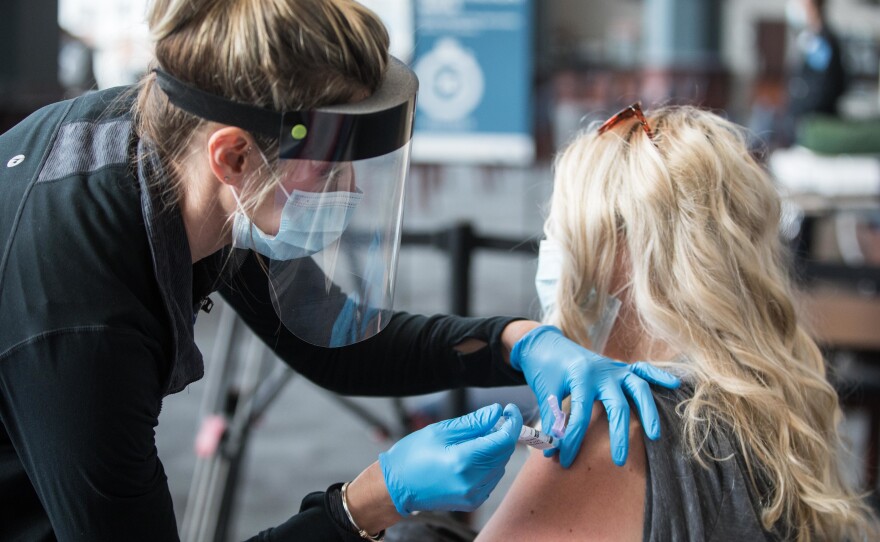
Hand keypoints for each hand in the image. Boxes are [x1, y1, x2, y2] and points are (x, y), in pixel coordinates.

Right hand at [379, 403, 522, 515]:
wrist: (396, 486)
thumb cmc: (413, 455)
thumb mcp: (441, 431)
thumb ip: (473, 422)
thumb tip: (496, 412)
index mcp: (463, 461)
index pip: (503, 440)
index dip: (511, 422)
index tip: (510, 410)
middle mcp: (472, 481)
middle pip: (504, 453)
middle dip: (502, 434)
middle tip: (489, 422)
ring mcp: (473, 495)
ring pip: (500, 466)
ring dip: (494, 450)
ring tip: (473, 441)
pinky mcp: (472, 502)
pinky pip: (492, 479)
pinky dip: (488, 465)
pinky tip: (471, 458)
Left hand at [510, 325, 678, 467]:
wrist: (546, 343)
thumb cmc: (544, 370)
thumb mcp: (545, 393)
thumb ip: (551, 421)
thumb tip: (552, 451)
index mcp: (580, 377)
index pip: (579, 415)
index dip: (572, 440)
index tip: (565, 461)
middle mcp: (602, 372)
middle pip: (616, 406)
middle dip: (619, 435)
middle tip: (618, 461)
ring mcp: (614, 368)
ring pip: (637, 388)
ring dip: (648, 411)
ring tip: (654, 436)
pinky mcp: (620, 366)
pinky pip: (643, 369)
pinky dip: (659, 376)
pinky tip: (675, 384)